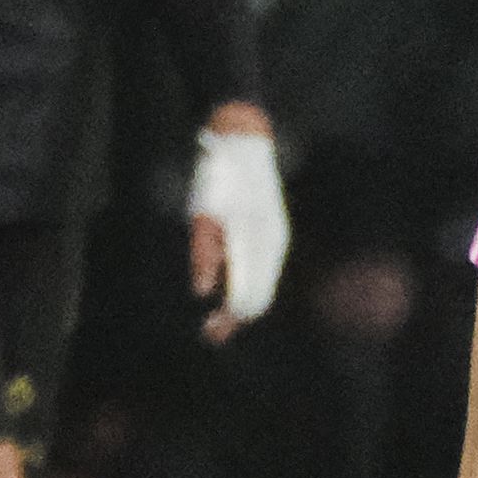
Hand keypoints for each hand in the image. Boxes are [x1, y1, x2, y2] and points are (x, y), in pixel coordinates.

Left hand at [187, 102, 289, 339]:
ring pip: (265, 286)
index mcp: (255, 241)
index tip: (211, 334)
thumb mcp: (202, 213)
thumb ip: (204, 252)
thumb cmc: (216, 177)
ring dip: (244, 306)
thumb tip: (202, 291)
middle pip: (260, 297)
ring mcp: (276, 239)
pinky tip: (232, 293)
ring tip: (219, 321)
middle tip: (211, 334)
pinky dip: (250, 289)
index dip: (229, 320)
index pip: (247, 296)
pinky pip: (266, 272)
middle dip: (236, 318)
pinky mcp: (274, 234)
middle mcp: (272, 245)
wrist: (243, 143)